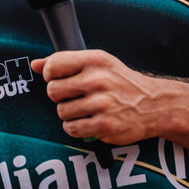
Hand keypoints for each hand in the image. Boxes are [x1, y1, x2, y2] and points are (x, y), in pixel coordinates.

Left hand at [32, 50, 159, 144]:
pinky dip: (75, 127)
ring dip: (68, 113)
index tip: (59, 79)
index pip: (54, 65)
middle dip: (59, 96)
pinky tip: (88, 121)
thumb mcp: (98, 63)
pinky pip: (71, 128)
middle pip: (53, 91)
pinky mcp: (104, 125)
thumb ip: (65, 62)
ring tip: (84, 109)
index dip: (50, 74)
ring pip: (61, 112)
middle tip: (73, 96)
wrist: (154, 105)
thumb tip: (34, 64)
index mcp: (95, 60)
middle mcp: (98, 80)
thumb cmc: (120, 82)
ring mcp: (102, 104)